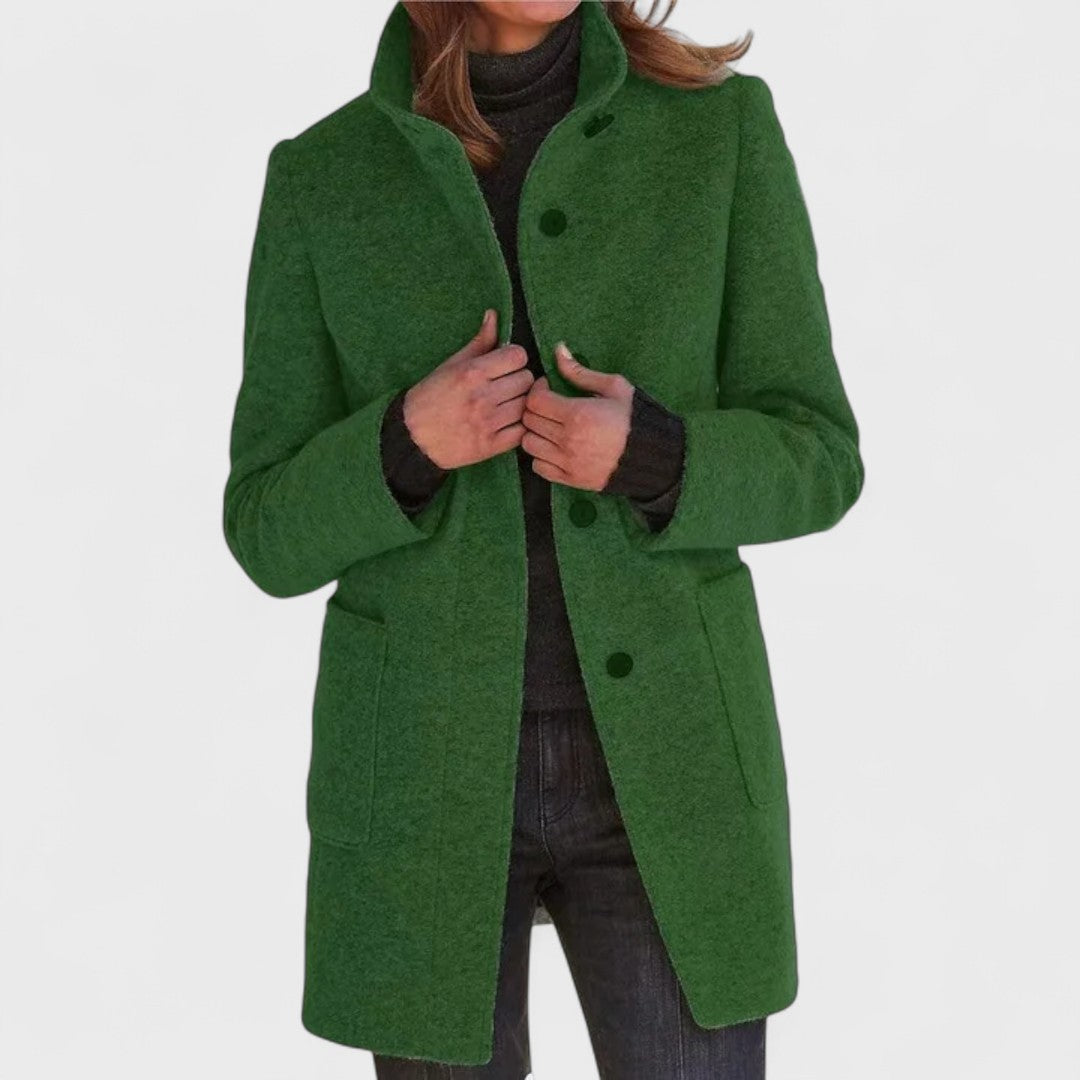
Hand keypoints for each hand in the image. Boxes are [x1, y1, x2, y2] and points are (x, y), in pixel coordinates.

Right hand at [402, 309, 534, 469]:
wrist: (412, 437)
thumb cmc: (430, 397)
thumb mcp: (451, 365)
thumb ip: (479, 342)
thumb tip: (494, 315)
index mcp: (472, 373)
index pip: (518, 356)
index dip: (514, 359)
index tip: (506, 365)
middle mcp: (482, 397)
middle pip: (526, 379)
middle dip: (519, 380)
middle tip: (506, 386)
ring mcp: (488, 423)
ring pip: (527, 405)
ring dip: (520, 403)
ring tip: (507, 404)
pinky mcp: (491, 445)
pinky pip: (522, 431)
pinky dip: (519, 427)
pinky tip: (507, 423)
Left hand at [520, 342, 634, 490]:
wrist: (651, 456)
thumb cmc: (634, 418)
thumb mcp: (614, 387)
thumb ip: (580, 371)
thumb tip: (558, 350)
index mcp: (577, 414)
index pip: (535, 400)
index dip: (537, 390)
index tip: (548, 388)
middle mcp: (567, 440)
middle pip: (529, 421)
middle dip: (535, 409)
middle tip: (549, 406)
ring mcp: (567, 462)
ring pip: (528, 444)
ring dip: (535, 433)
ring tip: (550, 427)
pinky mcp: (569, 479)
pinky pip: (538, 467)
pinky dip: (540, 456)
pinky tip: (554, 447)